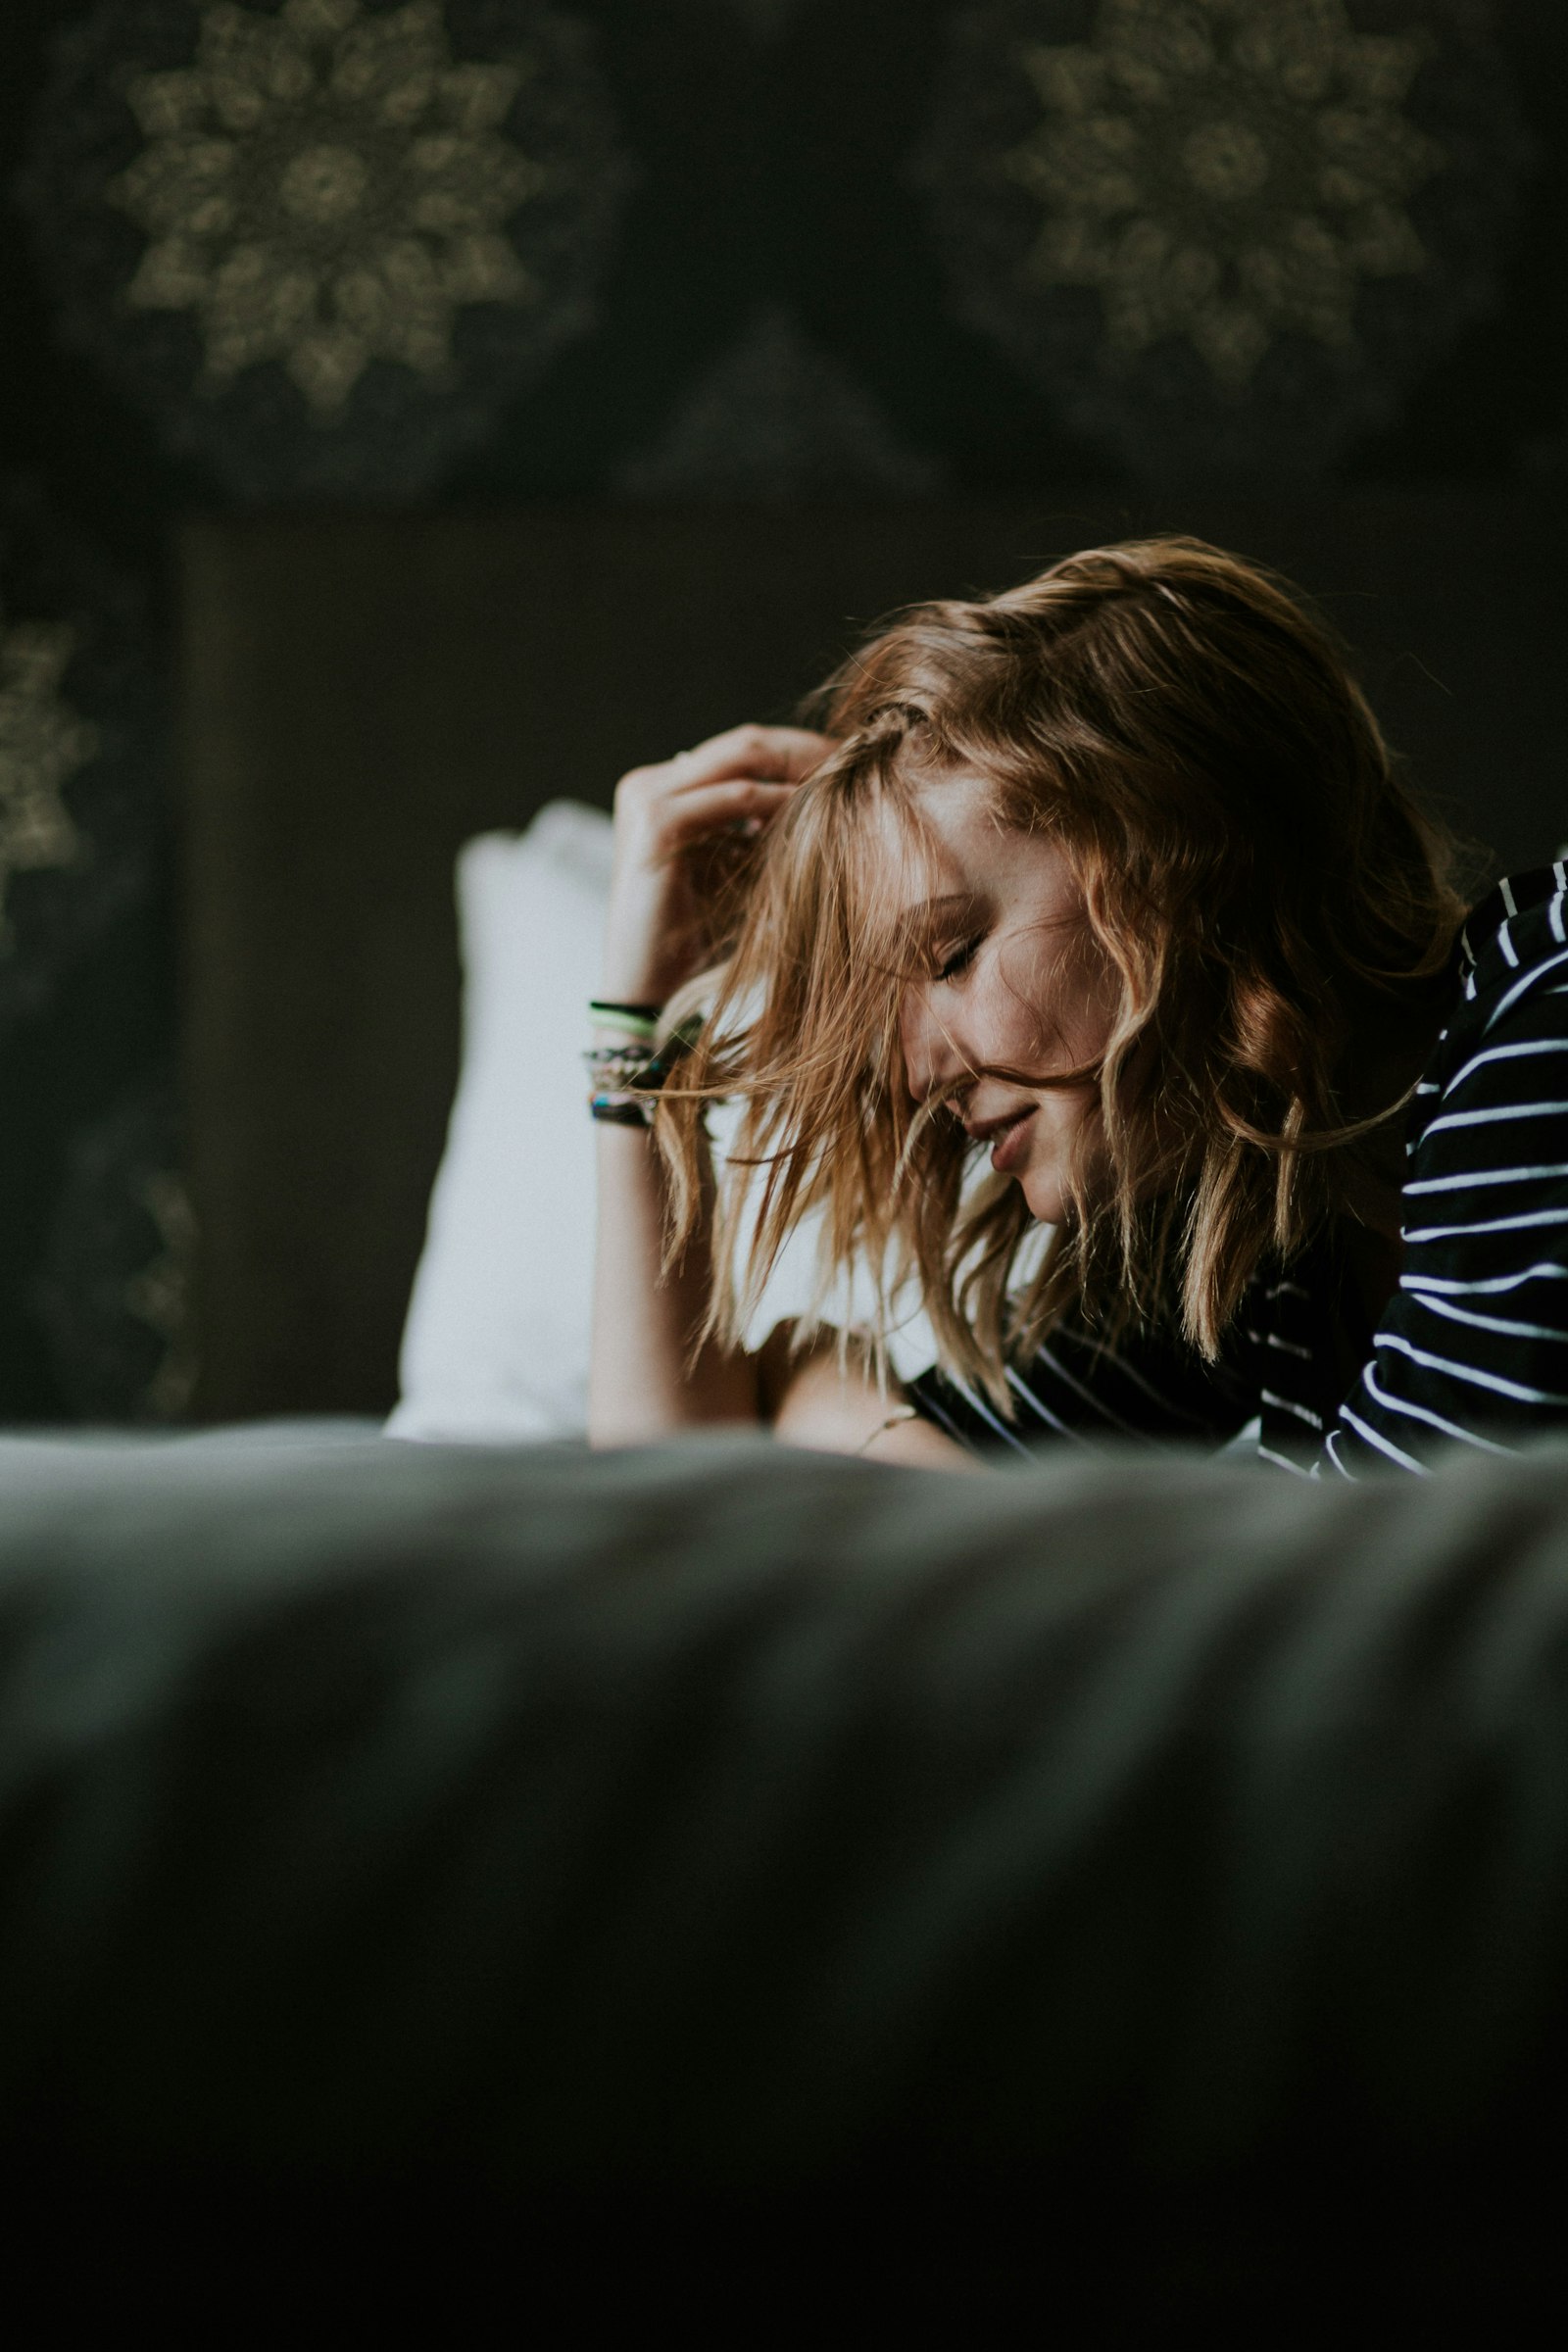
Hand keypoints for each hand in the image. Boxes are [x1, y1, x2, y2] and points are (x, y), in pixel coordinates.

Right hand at [600, 724, 834, 1005]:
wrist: (646, 986)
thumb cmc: (695, 935)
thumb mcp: (731, 866)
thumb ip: (759, 827)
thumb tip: (827, 792)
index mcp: (660, 787)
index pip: (739, 749)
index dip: (797, 751)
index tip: (849, 763)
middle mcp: (648, 782)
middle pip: (744, 743)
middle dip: (806, 751)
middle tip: (859, 763)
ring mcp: (647, 798)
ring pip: (741, 757)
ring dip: (799, 769)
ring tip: (845, 783)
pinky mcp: (656, 823)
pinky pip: (734, 797)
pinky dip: (778, 801)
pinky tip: (814, 811)